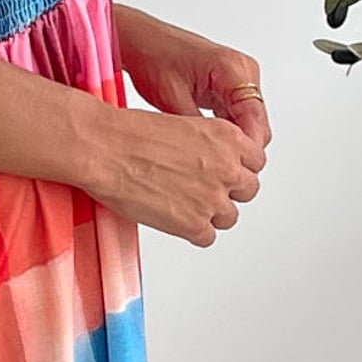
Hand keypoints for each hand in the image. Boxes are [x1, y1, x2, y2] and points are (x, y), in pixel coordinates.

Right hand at [91, 99, 262, 244]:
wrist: (105, 150)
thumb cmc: (131, 134)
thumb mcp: (183, 124)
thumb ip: (208, 147)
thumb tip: (211, 162)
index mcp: (227, 138)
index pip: (256, 161)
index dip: (238, 168)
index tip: (226, 172)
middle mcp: (227, 168)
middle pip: (248, 190)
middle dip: (228, 192)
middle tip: (204, 190)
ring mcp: (213, 198)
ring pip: (230, 217)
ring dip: (210, 214)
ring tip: (183, 205)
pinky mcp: (195, 224)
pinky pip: (207, 237)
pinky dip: (192, 232)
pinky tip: (173, 218)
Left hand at [113, 3, 271, 158]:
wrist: (138, 40)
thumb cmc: (151, 56)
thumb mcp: (173, 101)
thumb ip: (200, 133)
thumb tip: (212, 162)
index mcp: (235, 69)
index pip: (255, 121)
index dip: (245, 151)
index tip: (231, 171)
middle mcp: (243, 71)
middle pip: (256, 125)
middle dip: (240, 150)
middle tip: (217, 173)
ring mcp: (238, 78)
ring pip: (247, 123)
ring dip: (232, 142)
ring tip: (208, 161)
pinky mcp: (227, 85)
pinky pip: (235, 116)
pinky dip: (224, 132)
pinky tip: (205, 145)